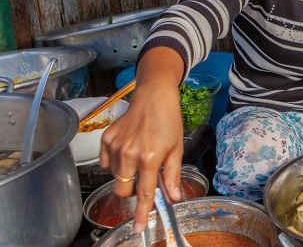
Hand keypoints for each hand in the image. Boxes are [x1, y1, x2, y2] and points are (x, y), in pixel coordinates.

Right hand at [99, 47, 184, 232]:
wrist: (154, 95)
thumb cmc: (168, 119)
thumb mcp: (177, 148)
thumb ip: (172, 175)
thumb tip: (173, 197)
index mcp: (150, 157)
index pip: (145, 192)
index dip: (142, 212)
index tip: (138, 227)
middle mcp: (130, 153)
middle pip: (123, 189)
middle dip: (132, 192)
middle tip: (144, 181)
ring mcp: (115, 146)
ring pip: (115, 176)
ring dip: (125, 175)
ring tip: (139, 158)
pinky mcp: (106, 139)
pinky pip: (106, 162)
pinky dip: (115, 163)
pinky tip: (127, 151)